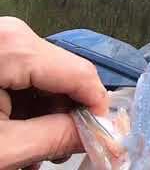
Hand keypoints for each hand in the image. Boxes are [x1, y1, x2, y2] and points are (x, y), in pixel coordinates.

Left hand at [0, 17, 107, 169]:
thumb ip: (56, 137)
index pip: (81, 74)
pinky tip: (17, 131)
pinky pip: (29, 75)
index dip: (98, 108)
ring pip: (49, 78)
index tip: (101, 138)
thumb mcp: (2, 147)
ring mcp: (4, 39)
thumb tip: (103, 136)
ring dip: (48, 114)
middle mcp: (12, 33)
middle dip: (68, 115)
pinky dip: (29, 105)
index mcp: (12, 47)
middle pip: (66, 75)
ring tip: (30, 150)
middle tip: (59, 152)